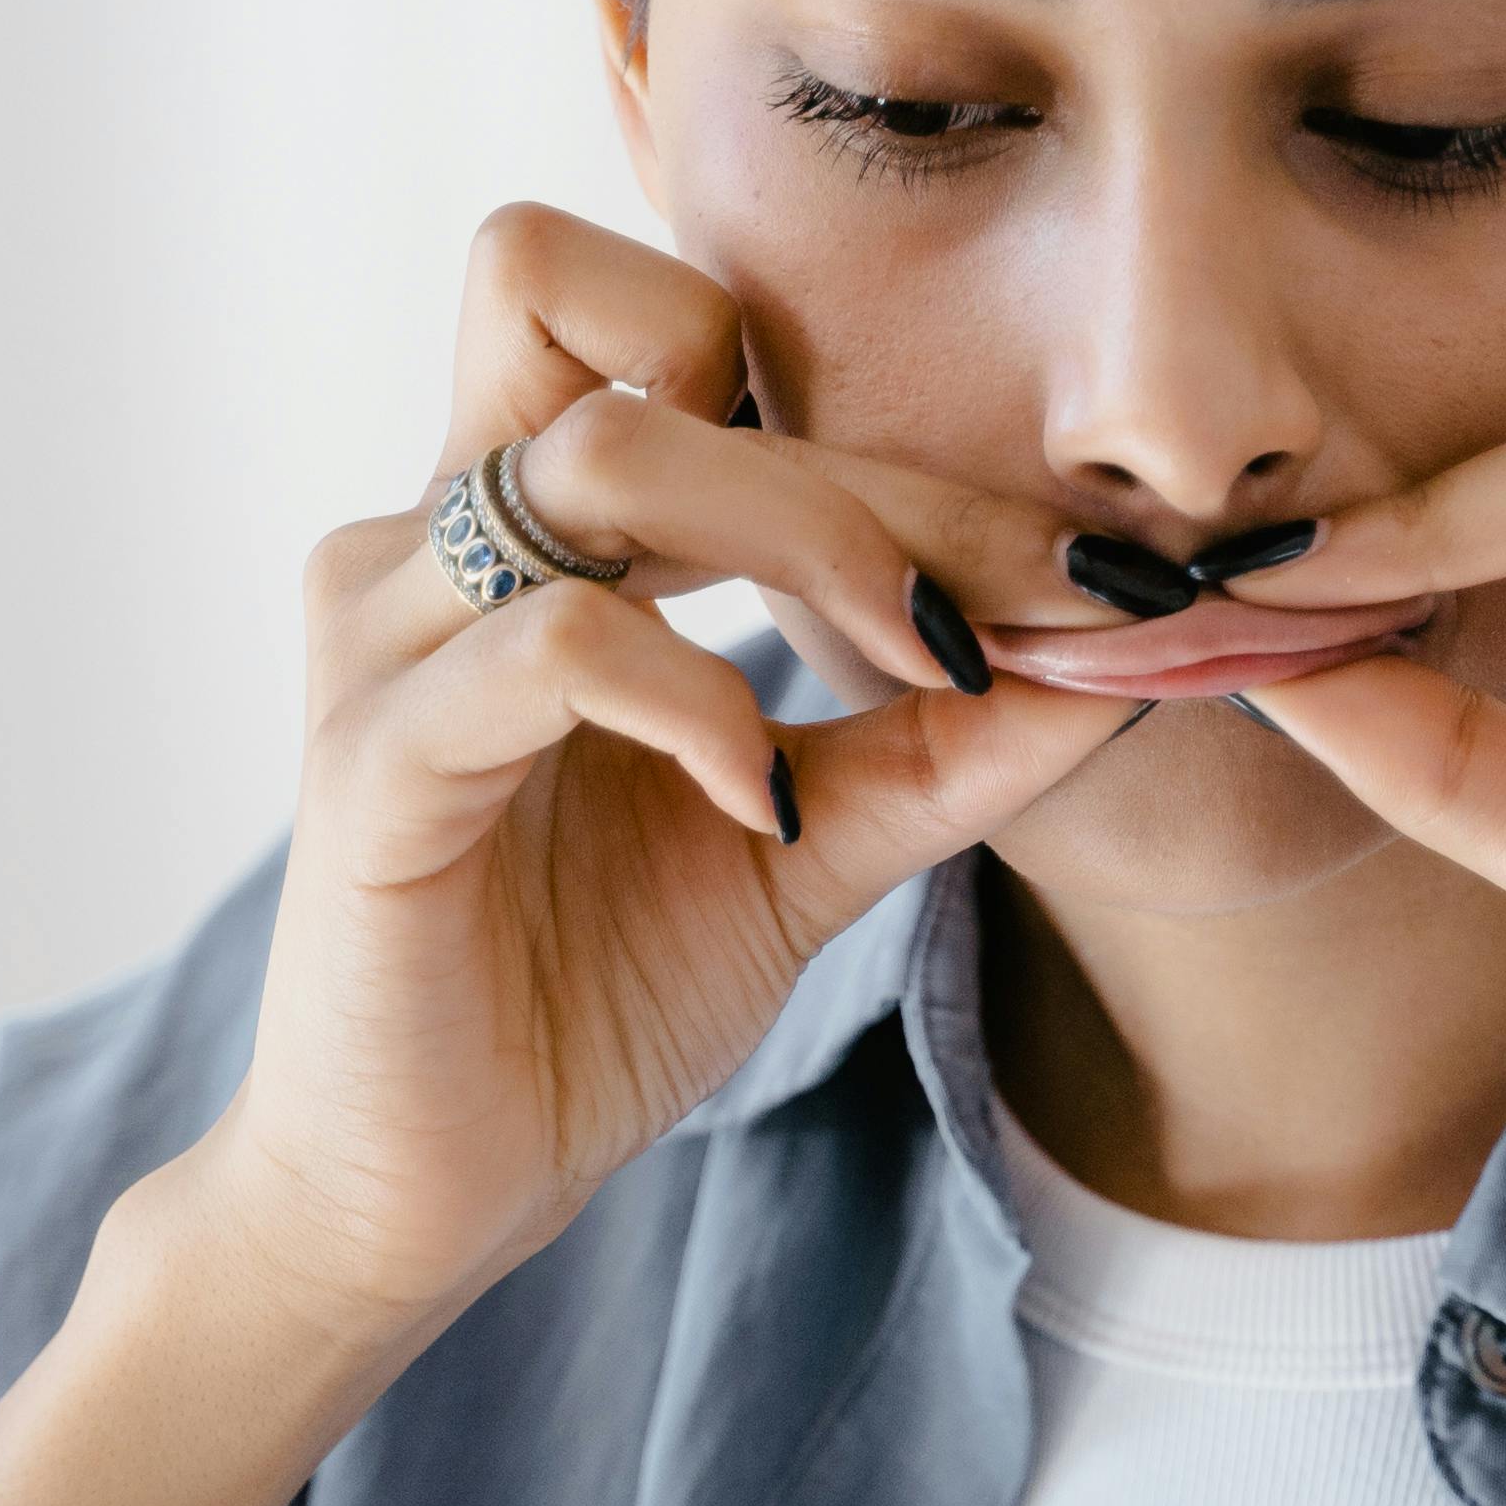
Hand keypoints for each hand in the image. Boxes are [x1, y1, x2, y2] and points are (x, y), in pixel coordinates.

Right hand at [0, 208, 1119, 1505]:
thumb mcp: (815, 841)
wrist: (435, 1186)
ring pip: (602, 450)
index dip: (893, 411)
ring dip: (806, 537)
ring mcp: (388, 632)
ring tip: (918, 671)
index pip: (690, 324)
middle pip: (636, 320)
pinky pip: (555, 642)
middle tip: (1031, 594)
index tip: (1066, 561)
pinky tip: (768, 802)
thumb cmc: (588, 992)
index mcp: (528, 522)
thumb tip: (1133, 651)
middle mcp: (437, 534)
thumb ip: (945, 740)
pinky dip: (699, 700)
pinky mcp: (372, 758)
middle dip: (877, 458)